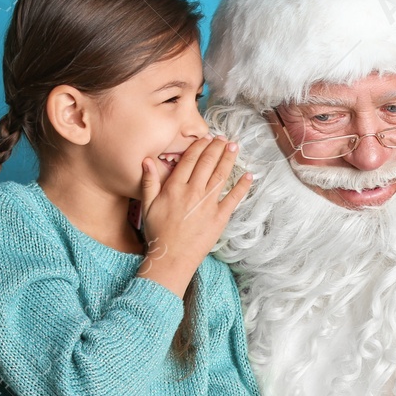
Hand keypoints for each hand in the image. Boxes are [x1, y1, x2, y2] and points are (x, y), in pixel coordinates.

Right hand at [136, 136, 251, 296]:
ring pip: (221, 175)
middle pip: (208, 163)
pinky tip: (249, 175)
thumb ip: (149, 181)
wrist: (171, 258)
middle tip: (224, 138)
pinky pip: (234, 198)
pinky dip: (242, 186)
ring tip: (235, 147)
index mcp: (175, 187)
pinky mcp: (220, 217)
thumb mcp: (147, 205)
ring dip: (229, 159)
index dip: (200, 146)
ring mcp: (208, 204)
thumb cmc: (157, 233)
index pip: (190, 159)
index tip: (207, 137)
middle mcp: (193, 192)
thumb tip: (147, 160)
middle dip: (217, 147)